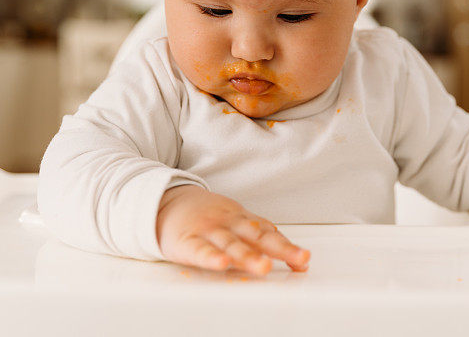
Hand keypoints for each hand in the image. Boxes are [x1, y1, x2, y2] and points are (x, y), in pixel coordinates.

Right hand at [156, 185, 310, 275]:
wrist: (164, 201)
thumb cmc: (206, 216)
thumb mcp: (235, 219)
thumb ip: (261, 237)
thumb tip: (296, 256)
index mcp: (242, 219)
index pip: (268, 232)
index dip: (287, 246)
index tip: (304, 259)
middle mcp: (229, 223)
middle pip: (257, 236)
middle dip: (279, 249)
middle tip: (299, 258)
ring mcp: (208, 230)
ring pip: (231, 244)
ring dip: (248, 256)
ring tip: (264, 267)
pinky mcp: (186, 241)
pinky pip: (199, 250)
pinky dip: (211, 257)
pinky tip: (221, 264)